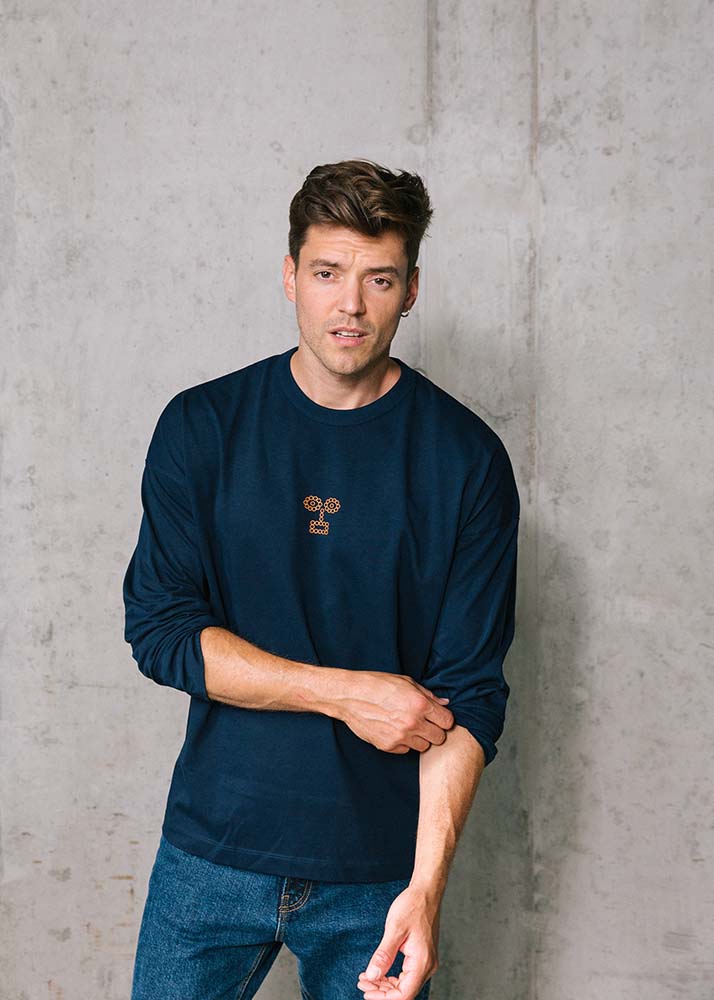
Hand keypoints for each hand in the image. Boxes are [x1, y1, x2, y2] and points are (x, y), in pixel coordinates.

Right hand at [339, 672, 453, 753]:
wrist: (350, 695)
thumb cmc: (377, 684)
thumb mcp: (406, 682)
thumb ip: (428, 695)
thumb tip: (445, 703)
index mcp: (420, 704)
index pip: (447, 722)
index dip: (444, 719)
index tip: (438, 717)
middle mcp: (412, 722)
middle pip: (439, 738)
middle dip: (435, 731)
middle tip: (425, 724)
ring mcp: (400, 736)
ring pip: (423, 747)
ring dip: (419, 738)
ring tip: (408, 726)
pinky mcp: (388, 746)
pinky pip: (405, 750)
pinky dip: (403, 742)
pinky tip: (394, 729)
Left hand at [356, 885, 440, 998]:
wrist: (426, 893)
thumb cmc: (413, 906)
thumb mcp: (395, 929)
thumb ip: (383, 955)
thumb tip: (372, 976)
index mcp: (422, 962)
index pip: (403, 995)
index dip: (383, 998)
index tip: (366, 991)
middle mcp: (427, 966)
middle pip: (403, 992)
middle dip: (381, 991)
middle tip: (362, 982)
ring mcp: (426, 962)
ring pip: (404, 985)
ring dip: (385, 985)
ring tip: (366, 978)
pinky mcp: (422, 957)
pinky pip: (406, 975)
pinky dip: (391, 977)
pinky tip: (379, 971)